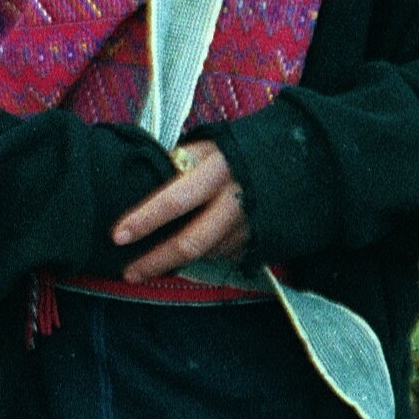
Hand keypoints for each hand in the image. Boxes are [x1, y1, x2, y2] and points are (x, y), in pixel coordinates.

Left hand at [111, 138, 250, 281]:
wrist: (300, 160)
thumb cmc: (241, 151)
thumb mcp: (210, 146)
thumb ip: (179, 164)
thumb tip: (141, 179)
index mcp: (217, 171)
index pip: (174, 200)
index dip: (144, 220)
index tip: (118, 236)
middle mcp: (236, 201)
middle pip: (191, 241)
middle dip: (156, 261)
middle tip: (129, 272)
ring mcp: (252, 225)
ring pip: (207, 253)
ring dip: (178, 262)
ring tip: (150, 266)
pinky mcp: (264, 240)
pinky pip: (226, 254)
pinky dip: (205, 255)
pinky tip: (190, 252)